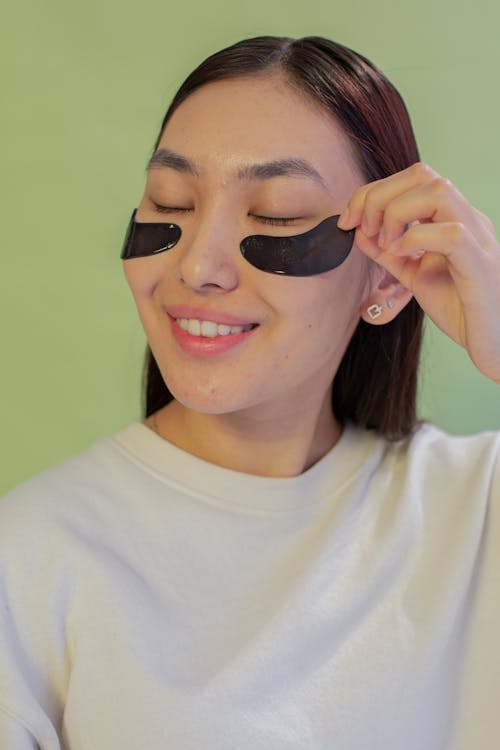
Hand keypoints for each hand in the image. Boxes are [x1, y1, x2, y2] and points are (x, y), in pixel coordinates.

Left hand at [338, 162, 499, 382]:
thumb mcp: (416, 276)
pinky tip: (401, 255)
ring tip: (385, 243)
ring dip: (396, 212)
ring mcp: (478, 241)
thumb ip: (389, 253)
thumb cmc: (462, 310)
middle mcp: (469, 221)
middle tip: (360, 227)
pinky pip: (452, 234)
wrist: (496, 344)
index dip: (373, 191)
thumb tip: (359, 231)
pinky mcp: (481, 267)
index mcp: (454, 219)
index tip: (348, 219)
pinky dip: (416, 238)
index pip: (414, 179)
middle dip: (378, 195)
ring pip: (439, 192)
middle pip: (423, 175)